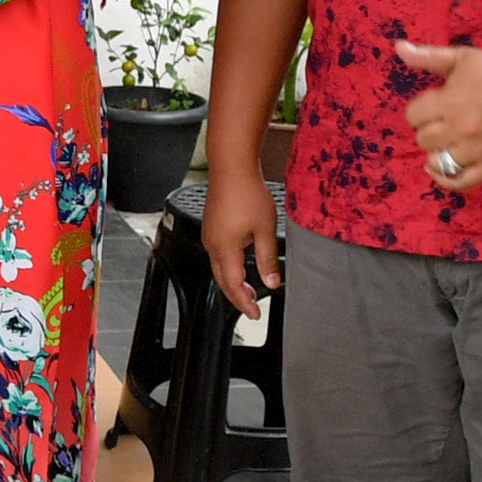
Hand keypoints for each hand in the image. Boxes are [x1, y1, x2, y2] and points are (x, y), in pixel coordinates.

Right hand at [202, 156, 279, 314]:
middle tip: (252, 307)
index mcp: (225, 248)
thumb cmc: (247, 192)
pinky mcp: (211, 227)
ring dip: (232, 282)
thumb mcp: (265, 229)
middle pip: (222, 281)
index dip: (245, 303)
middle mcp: (212, 244)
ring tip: (249, 290)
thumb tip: (272, 281)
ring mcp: (209, 235)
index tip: (255, 314)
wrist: (232, 167)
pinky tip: (240, 265)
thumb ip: (267, 258)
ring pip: (218, 269)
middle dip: (237, 297)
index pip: (234, 285)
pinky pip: (216, 255)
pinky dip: (228, 268)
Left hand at [393, 40, 481, 192]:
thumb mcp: (464, 57)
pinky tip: (441, 167)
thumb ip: (428, 56)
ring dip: (438, 150)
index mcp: (450, 102)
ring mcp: (475, 152)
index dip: (420, 108)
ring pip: (436, 161)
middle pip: (423, 138)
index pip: (412, 115)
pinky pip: (457, 183)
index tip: (435, 103)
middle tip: (445, 120)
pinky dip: (444, 179)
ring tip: (449, 140)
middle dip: (429, 127)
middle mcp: (460, 130)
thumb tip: (398, 47)